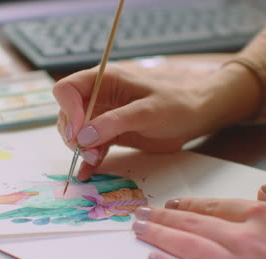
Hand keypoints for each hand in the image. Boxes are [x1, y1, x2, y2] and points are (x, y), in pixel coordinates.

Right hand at [53, 63, 260, 180]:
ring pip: (78, 132)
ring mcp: (105, 115)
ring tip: (94, 161)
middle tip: (88, 152)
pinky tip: (88, 172)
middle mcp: (100, 96)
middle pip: (68, 114)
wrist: (197, 114)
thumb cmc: (177, 103)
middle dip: (73, 134)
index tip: (78, 132)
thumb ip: (115, 122)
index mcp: (105, 80)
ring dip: (81, 148)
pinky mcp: (112, 133)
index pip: (68, 89)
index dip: (67, 110)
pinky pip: (93, 145)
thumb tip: (83, 136)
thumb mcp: (147, 111)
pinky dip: (89, 159)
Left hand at [132, 185, 265, 258]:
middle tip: (140, 213)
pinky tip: (154, 258)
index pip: (213, 206)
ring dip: (160, 235)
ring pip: (187, 244)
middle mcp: (242, 239)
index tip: (172, 204)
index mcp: (260, 218)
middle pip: (193, 222)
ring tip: (139, 229)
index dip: (188, 205)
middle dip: (163, 217)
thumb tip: (263, 192)